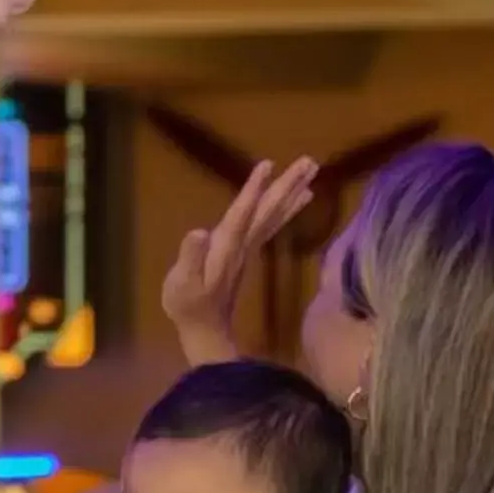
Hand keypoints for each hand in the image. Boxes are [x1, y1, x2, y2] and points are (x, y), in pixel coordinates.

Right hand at [160, 156, 317, 359]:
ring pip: (275, 215)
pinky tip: (299, 198)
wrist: (206, 331)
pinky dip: (287, 209)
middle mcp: (244, 243)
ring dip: (292, 193)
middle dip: (287, 185)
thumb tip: (199, 232)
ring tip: (311, 172)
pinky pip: (272, 224)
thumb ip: (190, 259)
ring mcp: (249, 248)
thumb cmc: (189, 306)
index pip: (243, 213)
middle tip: (310, 161)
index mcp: (227, 246)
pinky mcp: (248, 252)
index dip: (253, 189)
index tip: (269, 164)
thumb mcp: (182, 284)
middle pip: (269, 210)